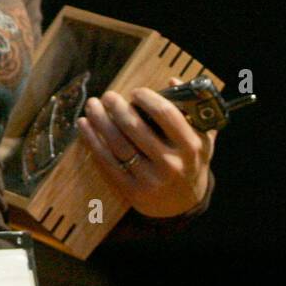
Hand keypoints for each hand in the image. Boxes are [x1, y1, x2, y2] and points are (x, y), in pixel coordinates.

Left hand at [78, 79, 214, 217]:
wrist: (183, 205)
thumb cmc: (189, 162)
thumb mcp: (202, 139)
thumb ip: (192, 110)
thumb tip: (172, 81)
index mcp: (191, 147)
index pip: (165, 114)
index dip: (147, 98)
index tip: (136, 92)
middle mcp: (171, 164)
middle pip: (135, 127)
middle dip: (117, 107)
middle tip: (108, 95)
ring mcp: (151, 179)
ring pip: (117, 144)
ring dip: (99, 120)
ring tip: (92, 105)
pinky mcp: (132, 191)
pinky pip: (106, 161)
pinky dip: (91, 140)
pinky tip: (84, 124)